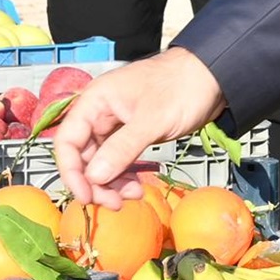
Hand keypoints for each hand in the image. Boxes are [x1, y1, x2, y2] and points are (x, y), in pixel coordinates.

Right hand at [60, 48, 223, 193]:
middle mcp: (100, 112)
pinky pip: (118, 160)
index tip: (86, 195)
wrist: (211, 77)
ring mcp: (116, 124)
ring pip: (101, 161)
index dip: (71, 171)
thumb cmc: (182, 88)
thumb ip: (122, 148)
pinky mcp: (132, 134)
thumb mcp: (152, 121)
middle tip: (115, 202)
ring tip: (133, 195)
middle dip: (96, 182)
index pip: (67, 140)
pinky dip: (124, 176)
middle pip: (83, 155)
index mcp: (95, 101)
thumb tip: (94, 177)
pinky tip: (136, 187)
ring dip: (112, 182)